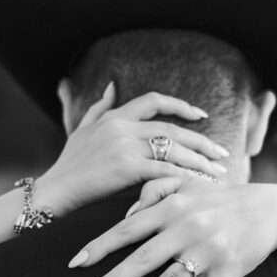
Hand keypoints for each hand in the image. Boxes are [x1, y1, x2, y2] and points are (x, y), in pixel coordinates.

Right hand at [34, 83, 230, 214]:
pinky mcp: (126, 167)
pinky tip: (200, 183)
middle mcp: (121, 126)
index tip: (201, 115)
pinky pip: (165, 168)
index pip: (154, 101)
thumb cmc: (67, 166)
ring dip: (200, 160)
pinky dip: (186, 175)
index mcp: (114, 116)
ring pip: (173, 148)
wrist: (55, 191)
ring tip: (218, 171)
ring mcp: (124, 145)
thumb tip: (112, 85)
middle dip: (201, 140)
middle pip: (172, 128)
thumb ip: (99, 107)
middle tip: (221, 152)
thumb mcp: (80, 130)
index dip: (181, 106)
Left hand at [68, 177, 276, 276]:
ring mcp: (207, 251)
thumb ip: (153, 190)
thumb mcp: (186, 182)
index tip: (75, 264)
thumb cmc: (220, 197)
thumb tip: (125, 216)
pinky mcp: (229, 270)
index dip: (100, 247)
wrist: (269, 207)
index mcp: (171, 209)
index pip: (127, 229)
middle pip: (142, 259)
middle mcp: (185, 229)